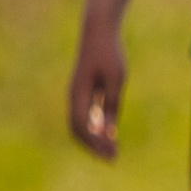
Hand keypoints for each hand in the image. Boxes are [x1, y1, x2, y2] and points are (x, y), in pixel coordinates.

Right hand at [67, 21, 126, 159]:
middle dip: (93, 146)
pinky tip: (109, 135)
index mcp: (78, 94)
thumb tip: (110, 131)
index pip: (81, 126)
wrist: (98, 32)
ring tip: (112, 151)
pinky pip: (85, 117)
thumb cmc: (109, 53)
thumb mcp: (116, 79)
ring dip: (94, 139)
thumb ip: (112, 104)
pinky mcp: (84, 92)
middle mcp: (74, 97)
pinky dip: (95, 129)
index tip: (111, 153)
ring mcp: (77, 95)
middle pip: (77, 130)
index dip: (94, 142)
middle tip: (112, 158)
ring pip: (80, 125)